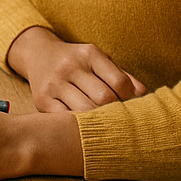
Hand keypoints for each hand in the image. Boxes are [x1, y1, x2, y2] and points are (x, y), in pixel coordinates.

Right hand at [7, 26, 146, 113]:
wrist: (38, 54)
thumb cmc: (77, 61)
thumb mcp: (98, 60)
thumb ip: (121, 75)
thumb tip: (142, 94)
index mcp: (89, 54)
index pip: (119, 82)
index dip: (129, 99)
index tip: (128, 105)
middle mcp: (70, 67)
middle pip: (103, 98)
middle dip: (115, 111)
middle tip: (118, 118)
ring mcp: (54, 83)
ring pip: (85, 110)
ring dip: (98, 120)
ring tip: (104, 124)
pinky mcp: (42, 100)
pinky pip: (65, 118)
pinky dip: (78, 125)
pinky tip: (84, 126)